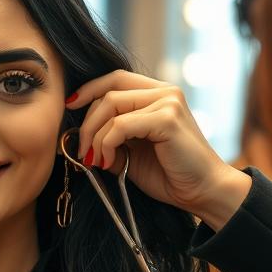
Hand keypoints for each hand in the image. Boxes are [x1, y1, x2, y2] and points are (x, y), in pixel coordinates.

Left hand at [71, 70, 251, 229]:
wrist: (201, 192)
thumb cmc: (168, 174)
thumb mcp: (130, 153)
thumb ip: (110, 138)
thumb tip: (79, 136)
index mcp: (157, 95)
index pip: (115, 79)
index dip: (89, 90)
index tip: (69, 106)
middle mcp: (165, 92)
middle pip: (108, 92)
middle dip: (86, 123)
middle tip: (82, 151)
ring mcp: (168, 102)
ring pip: (110, 106)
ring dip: (94, 136)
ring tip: (96, 160)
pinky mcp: (167, 118)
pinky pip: (120, 125)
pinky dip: (106, 144)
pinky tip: (108, 162)